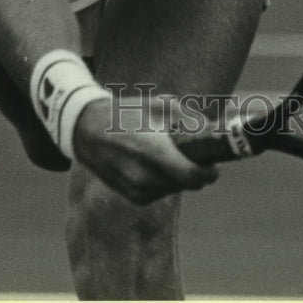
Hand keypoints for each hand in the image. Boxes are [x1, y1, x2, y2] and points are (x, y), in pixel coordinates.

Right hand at [72, 93, 218, 205]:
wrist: (87, 130)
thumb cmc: (128, 113)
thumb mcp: (161, 105)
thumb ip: (191, 120)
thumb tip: (214, 133)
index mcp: (153, 152)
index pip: (193, 177)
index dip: (209, 172)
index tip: (213, 163)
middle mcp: (145, 178)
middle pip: (188, 184)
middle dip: (195, 170)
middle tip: (193, 152)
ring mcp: (137, 191)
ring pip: (175, 188)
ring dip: (179, 175)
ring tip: (167, 152)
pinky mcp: (133, 197)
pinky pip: (161, 192)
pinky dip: (164, 180)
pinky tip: (153, 162)